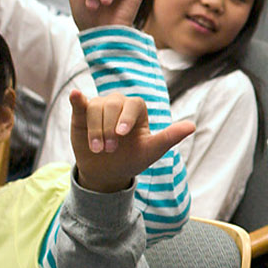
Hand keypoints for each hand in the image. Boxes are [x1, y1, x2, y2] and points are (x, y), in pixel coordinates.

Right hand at [70, 89, 194, 193]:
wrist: (108, 171)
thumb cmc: (133, 158)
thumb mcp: (152, 150)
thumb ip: (170, 137)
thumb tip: (192, 126)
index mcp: (137, 109)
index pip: (133, 104)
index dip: (127, 117)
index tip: (121, 134)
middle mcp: (118, 104)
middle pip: (113, 104)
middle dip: (109, 128)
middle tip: (110, 149)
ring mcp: (99, 107)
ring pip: (95, 108)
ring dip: (96, 129)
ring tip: (98, 149)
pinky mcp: (81, 113)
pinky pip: (79, 102)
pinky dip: (77, 98)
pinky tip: (76, 95)